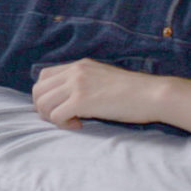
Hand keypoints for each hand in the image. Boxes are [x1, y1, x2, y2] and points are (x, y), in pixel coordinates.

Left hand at [31, 58, 168, 128]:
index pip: (44, 76)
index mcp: (80, 65)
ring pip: (43, 103)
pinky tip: (79, 125)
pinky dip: (63, 124)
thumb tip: (70, 99)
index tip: (61, 106)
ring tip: (71, 122)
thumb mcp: (104, 78)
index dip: (47, 95)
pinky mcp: (81, 100)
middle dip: (44, 108)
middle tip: (62, 118)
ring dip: (52, 117)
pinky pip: (56, 115)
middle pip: (38, 90)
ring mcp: (77, 84)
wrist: (152, 94)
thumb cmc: (134, 92)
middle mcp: (75, 72)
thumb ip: (86, 82)